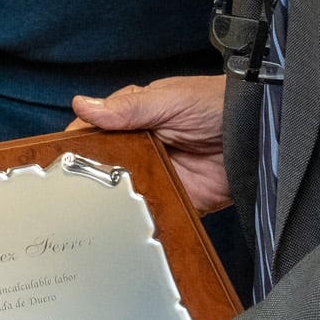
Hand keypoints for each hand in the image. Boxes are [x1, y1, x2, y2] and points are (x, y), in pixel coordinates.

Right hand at [70, 72, 231, 212]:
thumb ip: (127, 107)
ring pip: (121, 192)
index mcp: (133, 119)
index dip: (76, 144)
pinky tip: (126, 220)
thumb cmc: (217, 105)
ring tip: (94, 207)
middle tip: (72, 188)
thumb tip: (83, 105)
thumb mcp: (169, 99)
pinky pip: (150, 212)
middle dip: (89, 177)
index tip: (60, 156)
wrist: (259, 136)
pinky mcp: (172, 200)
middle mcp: (140, 149)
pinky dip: (139, 217)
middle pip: (103, 167)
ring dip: (111, 199)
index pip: (94, 132)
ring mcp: (154, 176)